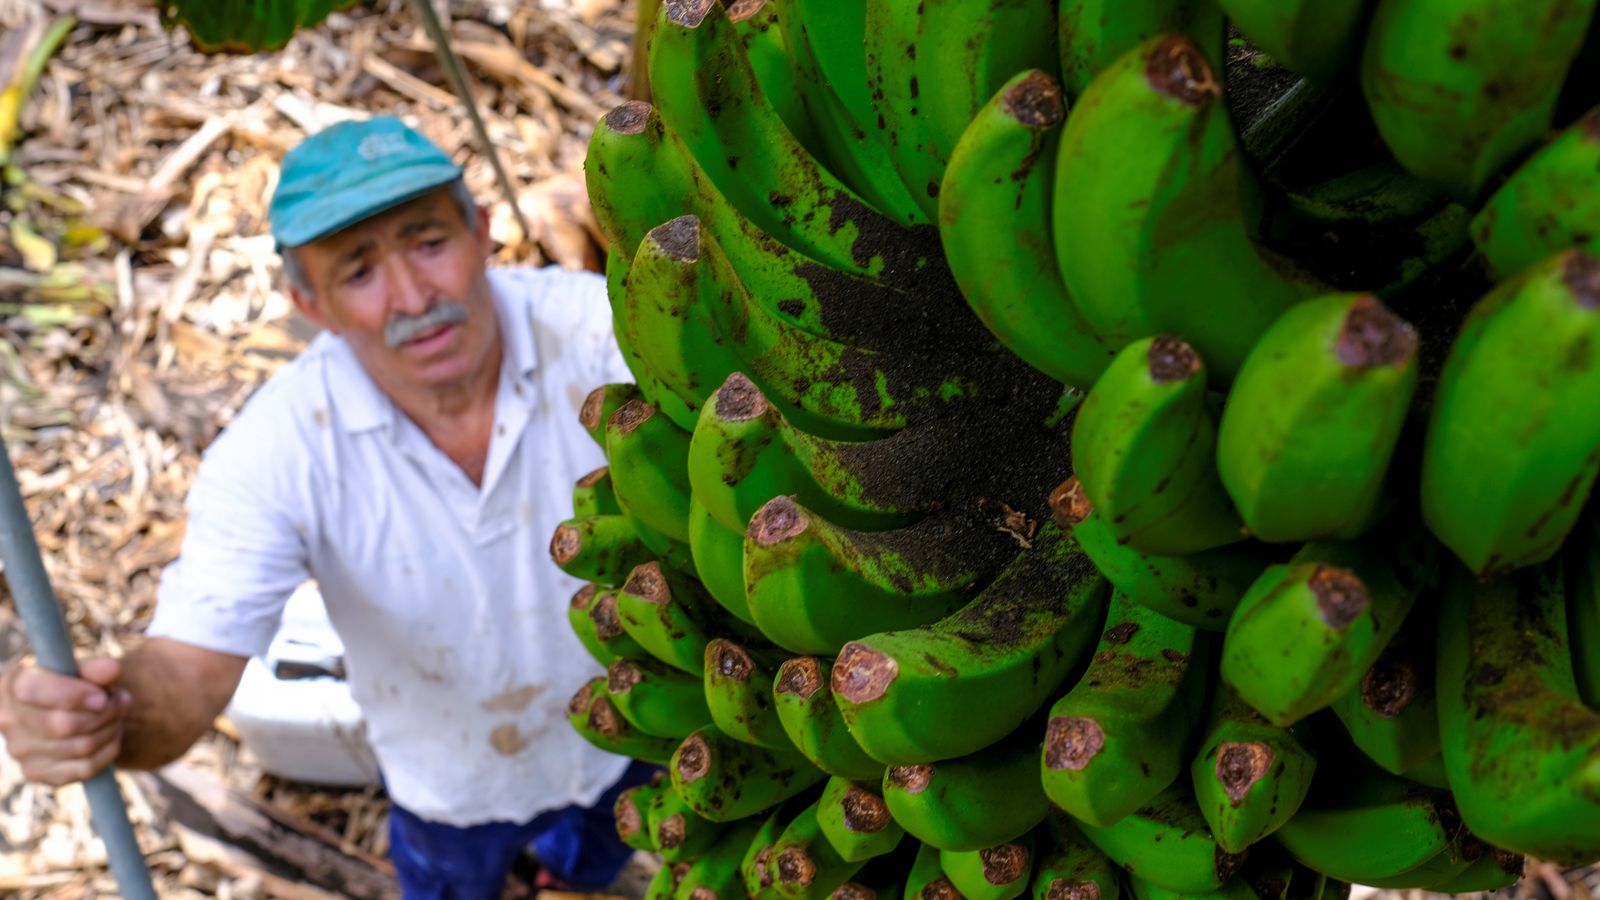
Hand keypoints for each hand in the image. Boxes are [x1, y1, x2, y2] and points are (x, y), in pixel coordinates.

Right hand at [0, 658, 131, 784]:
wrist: (61, 712)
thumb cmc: (71, 685)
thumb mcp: (79, 670)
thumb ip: (93, 668)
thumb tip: (113, 669)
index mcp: (11, 686)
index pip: (33, 691)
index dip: (73, 695)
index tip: (102, 696)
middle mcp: (8, 721)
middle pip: (64, 724)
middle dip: (105, 712)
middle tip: (122, 701)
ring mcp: (20, 752)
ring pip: (81, 746)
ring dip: (111, 729)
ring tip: (118, 715)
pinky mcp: (37, 774)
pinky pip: (85, 768)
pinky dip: (109, 750)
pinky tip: (112, 735)